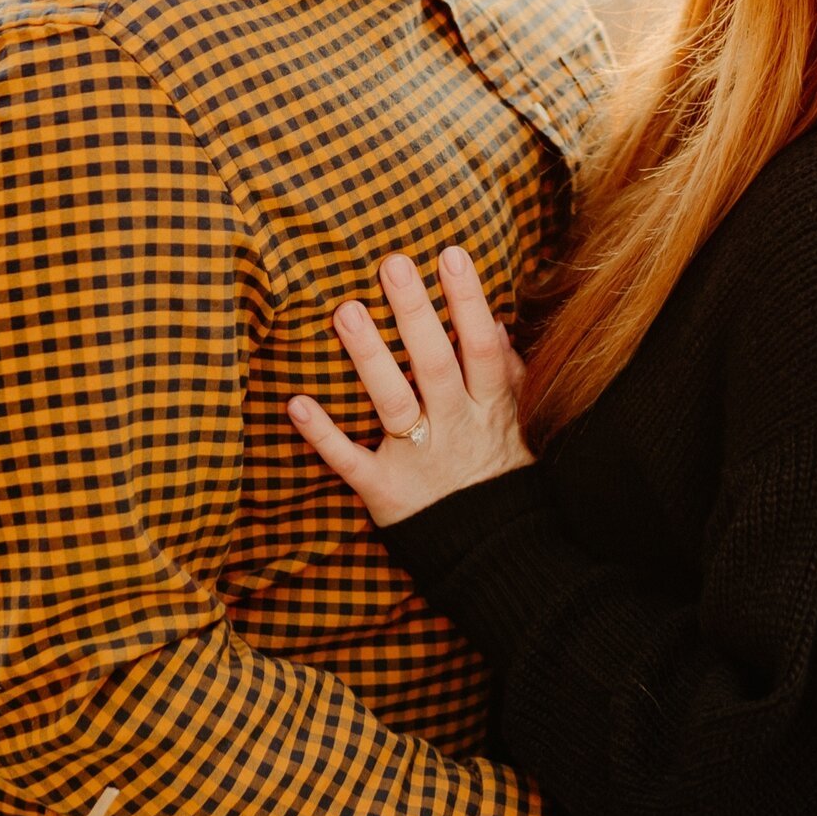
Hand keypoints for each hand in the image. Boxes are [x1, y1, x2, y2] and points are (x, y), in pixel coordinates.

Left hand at [287, 245, 534, 526]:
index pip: (482, 347)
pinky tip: (297, 404)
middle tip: (392, 263)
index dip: (469, 302)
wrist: (499, 561)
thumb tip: (498, 324)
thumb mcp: (520, 427)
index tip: (451, 254)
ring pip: (395, 406)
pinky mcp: (385, 492)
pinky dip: (324, 437)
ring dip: (370, 360)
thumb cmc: (500, 479)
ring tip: (346, 311)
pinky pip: (352, 462)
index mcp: (490, 409)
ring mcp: (419, 461)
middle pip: (437, 366)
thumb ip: (509, 376)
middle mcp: (456, 429)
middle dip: (416, 315)